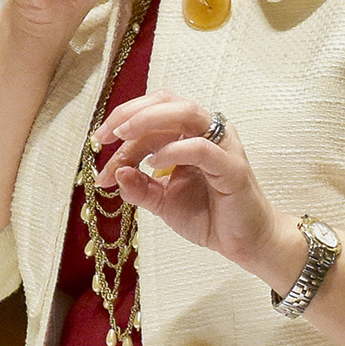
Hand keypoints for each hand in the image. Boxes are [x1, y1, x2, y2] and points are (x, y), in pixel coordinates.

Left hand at [94, 92, 295, 281]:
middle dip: (129, 114)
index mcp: (189, 135)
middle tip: (103, 136)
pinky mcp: (232, 166)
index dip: (121, 137)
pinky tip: (153, 163)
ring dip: (148, 119)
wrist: (244, 243)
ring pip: (185, 112)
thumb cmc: (209, 216)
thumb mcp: (162, 201)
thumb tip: (116, 173)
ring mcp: (222, 145)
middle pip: (167, 102)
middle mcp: (207, 132)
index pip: (150, 120)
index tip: (100, 162)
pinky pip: (201, 147)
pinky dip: (174, 150)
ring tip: (123, 135)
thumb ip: (139, 187)